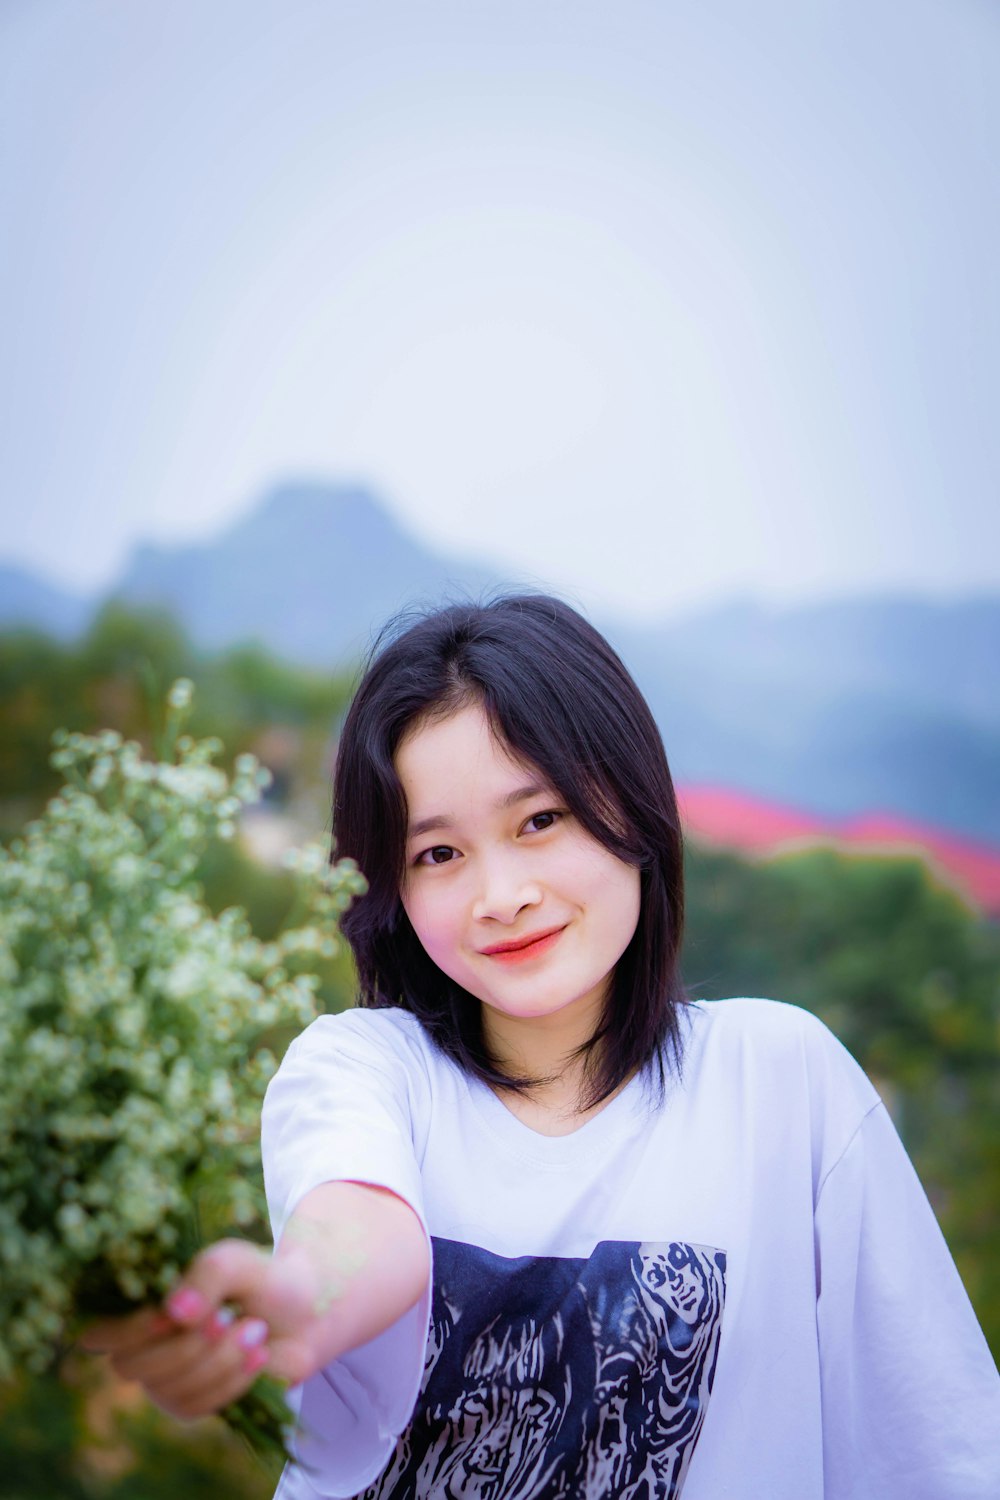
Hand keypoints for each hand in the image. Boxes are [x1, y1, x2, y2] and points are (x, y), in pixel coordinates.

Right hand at [78, 1238, 323, 1420]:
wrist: (304, 1309)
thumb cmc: (261, 1275)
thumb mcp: (239, 1259)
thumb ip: (208, 1273)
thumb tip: (176, 1312)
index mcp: (140, 1301)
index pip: (98, 1331)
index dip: (126, 1330)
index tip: (168, 1316)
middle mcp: (142, 1343)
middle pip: (130, 1366)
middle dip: (183, 1346)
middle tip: (226, 1317)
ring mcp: (163, 1377)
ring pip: (165, 1389)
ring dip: (216, 1361)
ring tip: (257, 1330)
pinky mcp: (191, 1401)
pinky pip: (195, 1406)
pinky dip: (230, 1381)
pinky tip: (259, 1355)